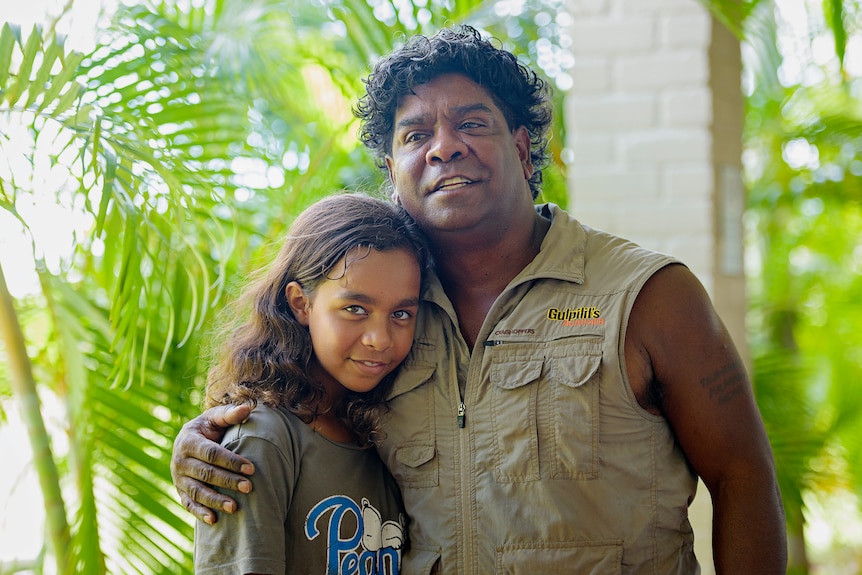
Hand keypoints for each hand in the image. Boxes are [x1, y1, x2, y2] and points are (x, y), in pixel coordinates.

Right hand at [170, 404, 254, 523]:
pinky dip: (199, 513)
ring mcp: (178, 478)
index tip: (251, 468)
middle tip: (249, 487)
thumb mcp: (216, 417)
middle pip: (205, 473)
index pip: (211, 453)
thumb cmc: (209, 427)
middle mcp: (179, 460)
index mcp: (188, 440)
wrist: (191, 440)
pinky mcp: (180, 491)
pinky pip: (188, 504)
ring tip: (234, 507)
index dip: (231, 461)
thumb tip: (247, 409)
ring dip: (215, 500)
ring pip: (196, 491)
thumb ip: (230, 414)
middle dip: (227, 481)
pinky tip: (214, 520)